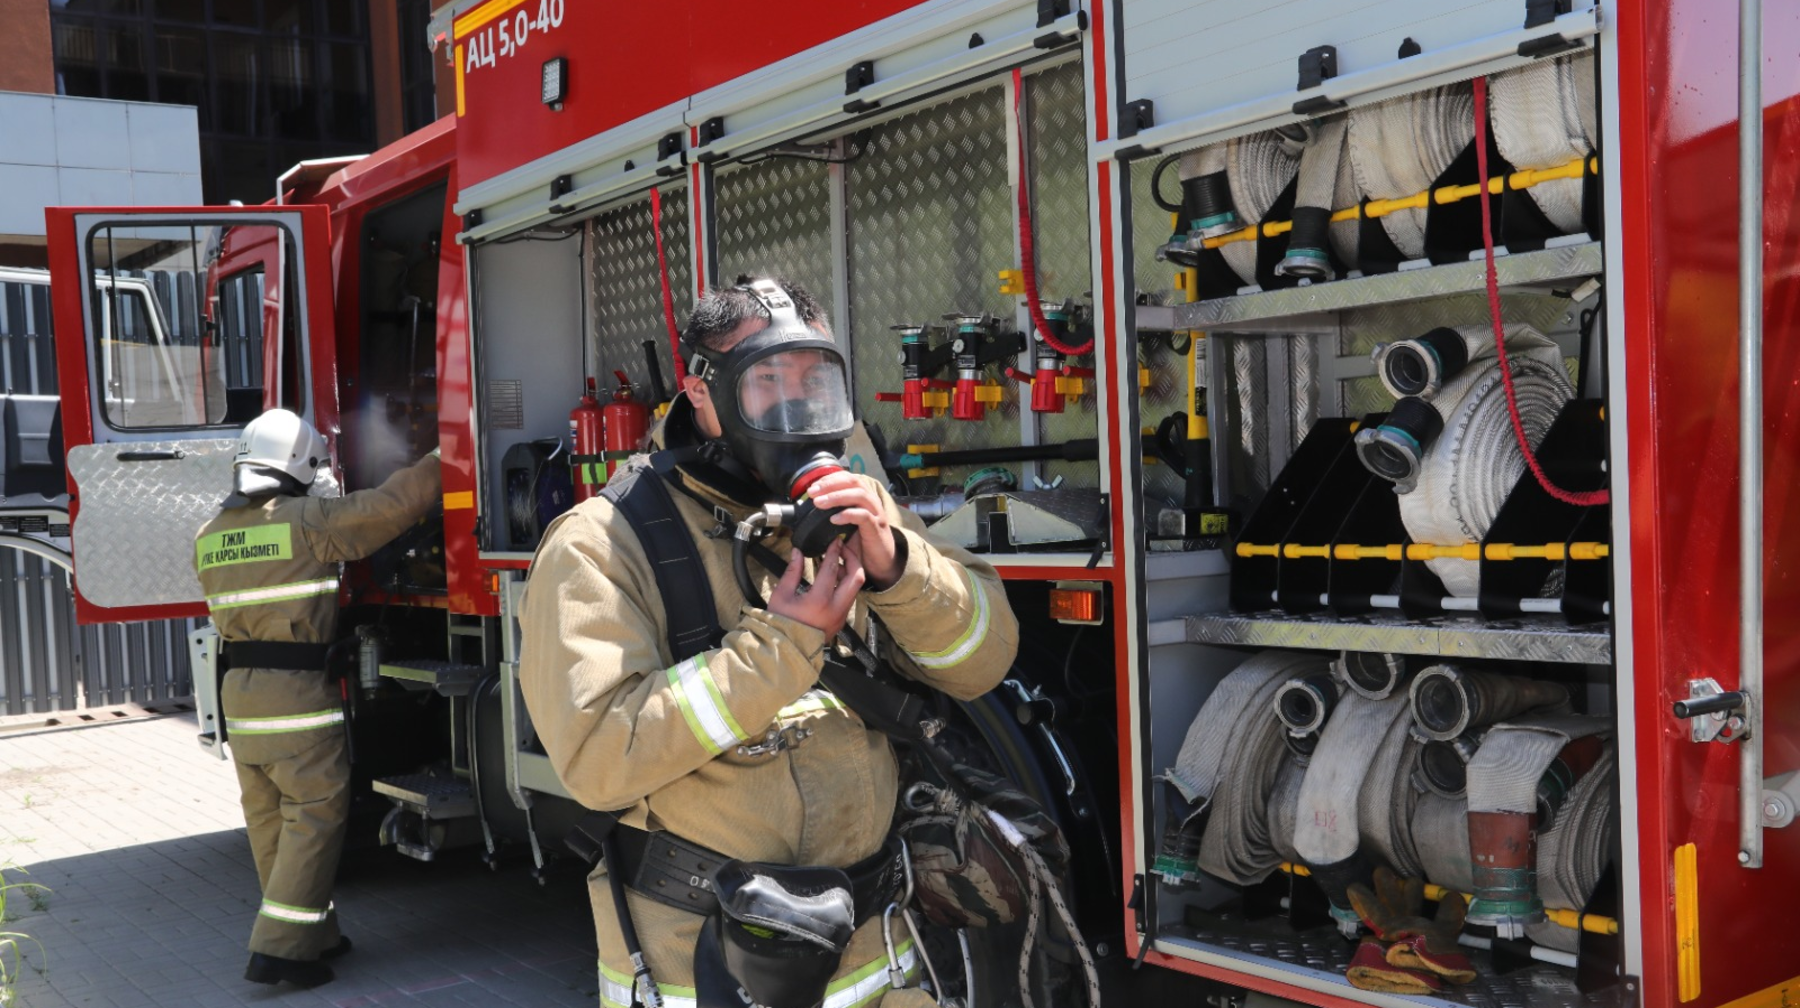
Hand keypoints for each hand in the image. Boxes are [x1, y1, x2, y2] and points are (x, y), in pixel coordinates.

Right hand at [766, 540, 863, 636]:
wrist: (786, 650)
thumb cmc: (781, 624)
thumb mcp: (782, 594)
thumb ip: (792, 571)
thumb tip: (797, 552)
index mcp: (820, 599)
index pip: (831, 568)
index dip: (833, 551)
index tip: (834, 540)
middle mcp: (835, 607)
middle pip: (856, 576)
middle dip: (852, 559)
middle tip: (843, 549)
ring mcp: (840, 615)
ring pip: (855, 588)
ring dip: (849, 572)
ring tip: (837, 563)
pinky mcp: (841, 621)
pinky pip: (849, 598)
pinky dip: (845, 585)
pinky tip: (834, 579)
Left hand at [804, 472, 900, 587]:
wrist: (880, 559)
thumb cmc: (861, 539)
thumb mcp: (846, 522)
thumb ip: (834, 512)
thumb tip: (812, 507)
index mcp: (863, 496)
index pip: (847, 478)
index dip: (829, 479)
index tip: (813, 486)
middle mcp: (870, 500)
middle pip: (853, 482)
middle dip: (830, 485)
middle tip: (812, 493)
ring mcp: (875, 512)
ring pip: (858, 495)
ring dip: (836, 497)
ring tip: (819, 503)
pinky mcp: (876, 527)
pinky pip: (863, 516)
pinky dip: (847, 515)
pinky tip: (834, 519)